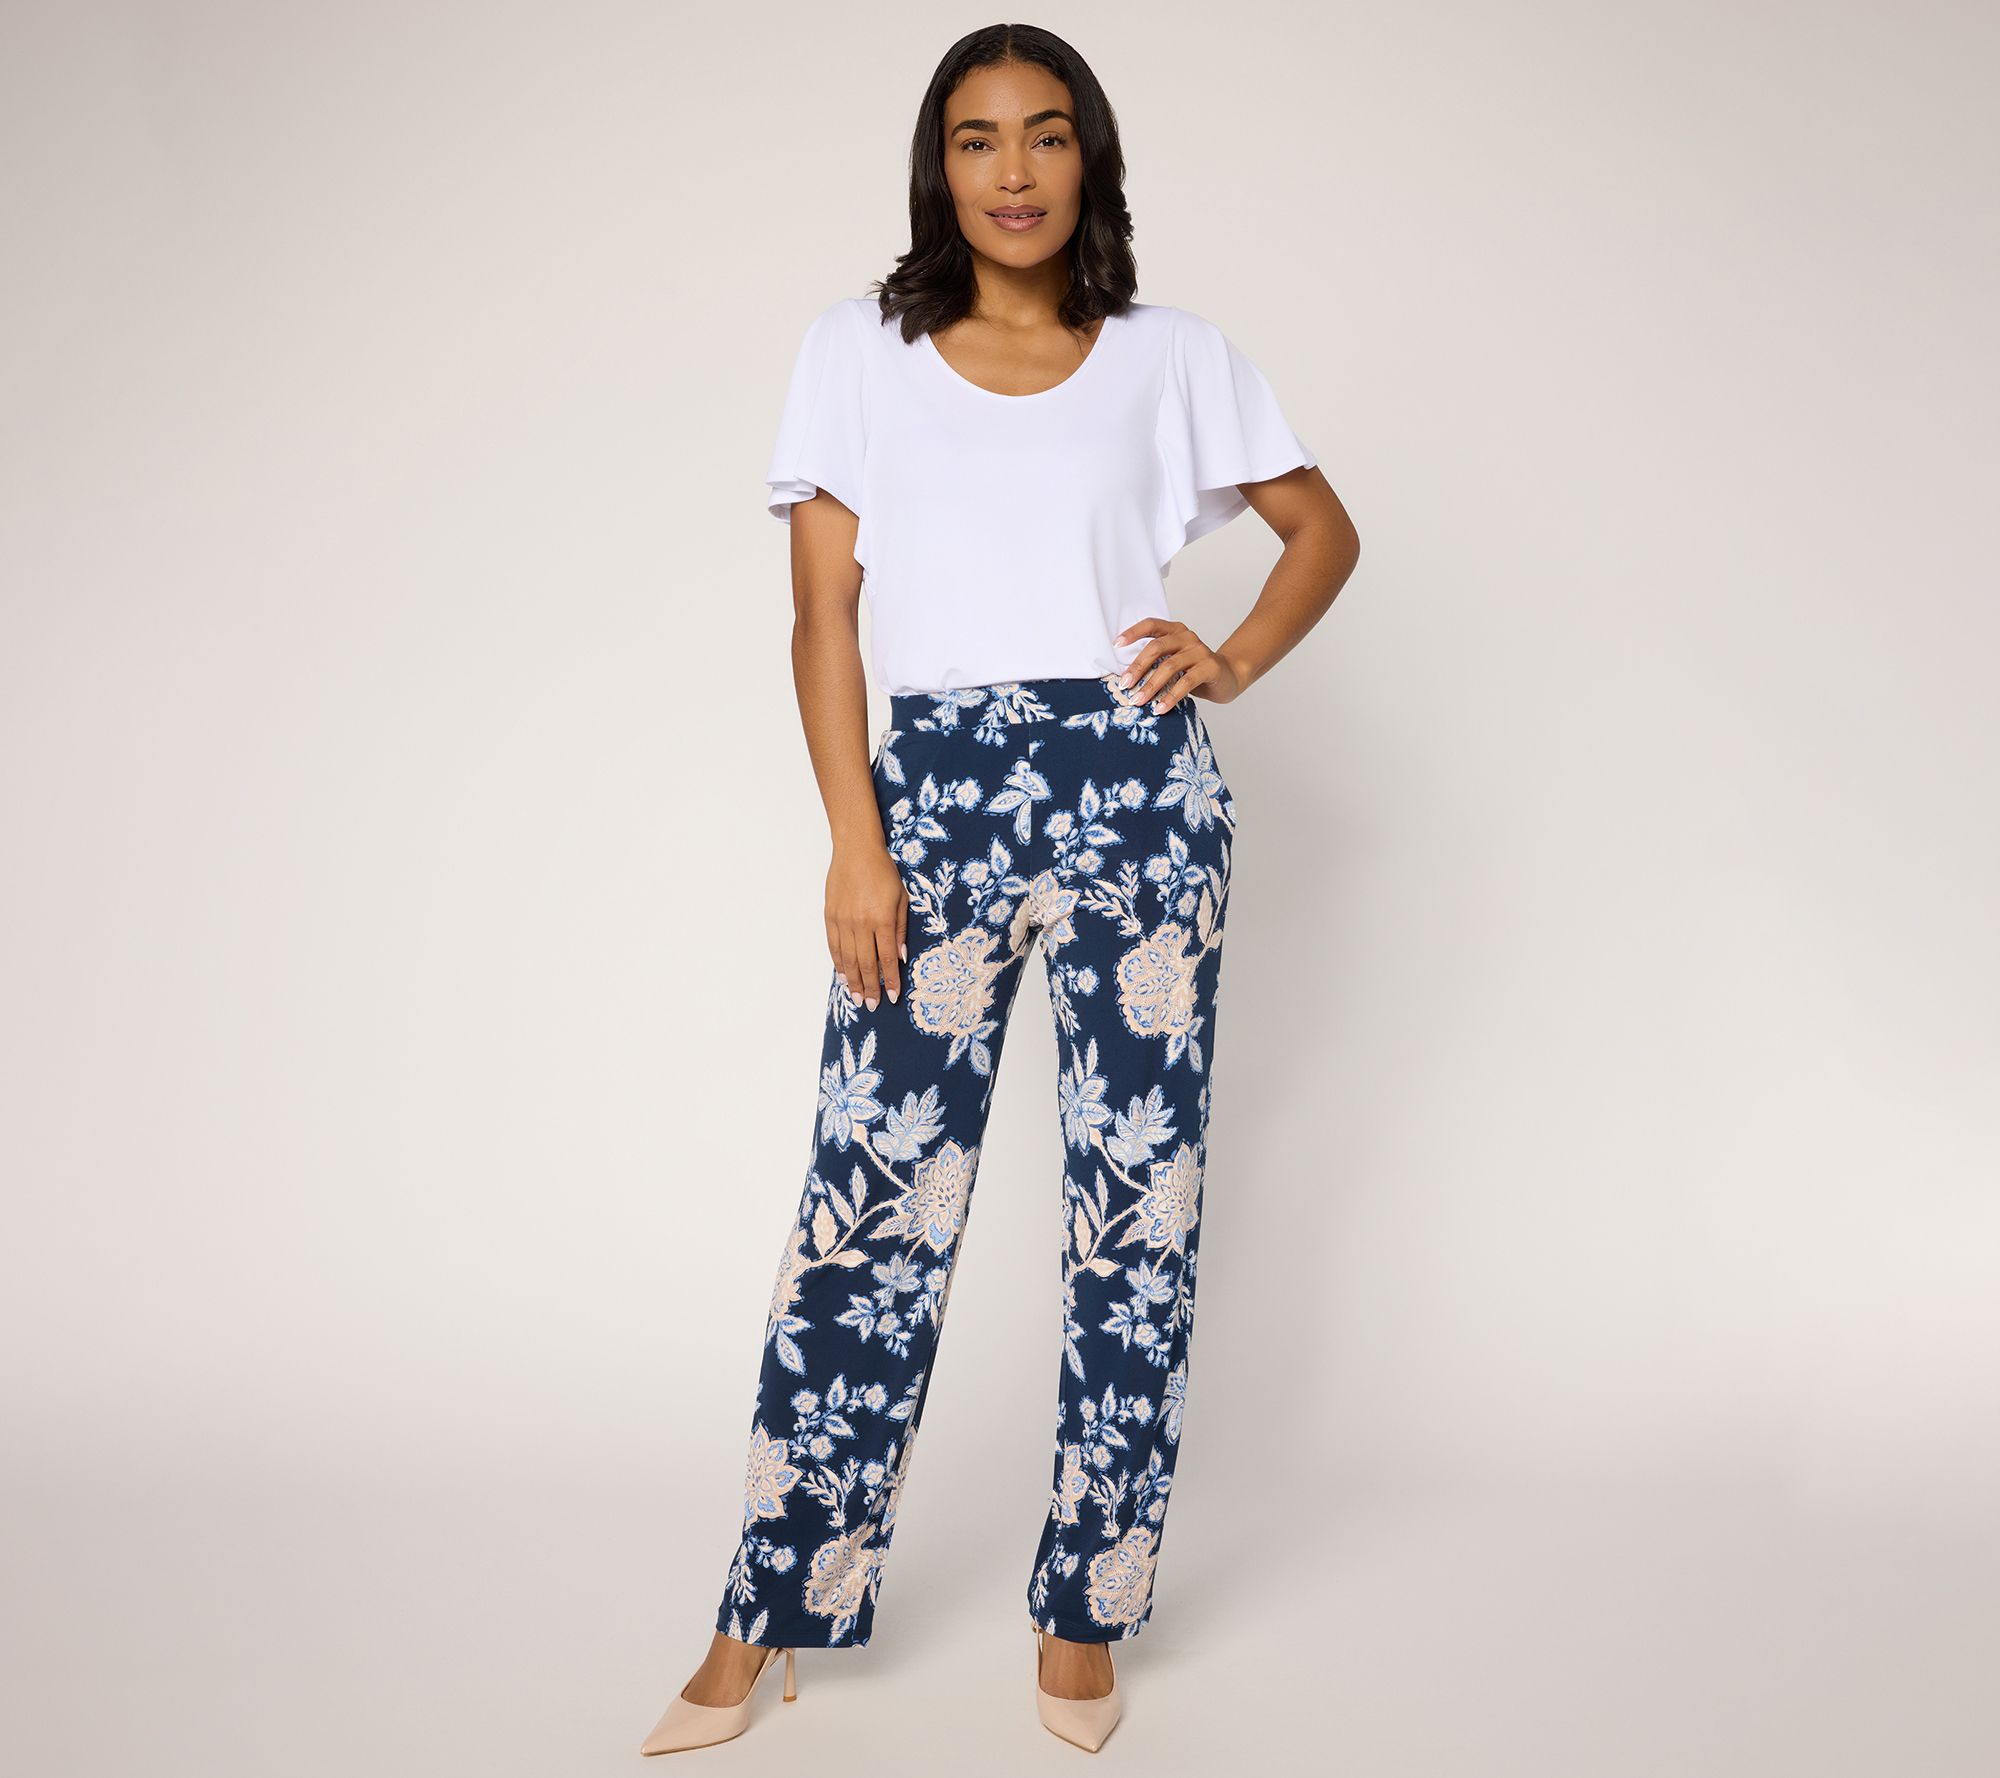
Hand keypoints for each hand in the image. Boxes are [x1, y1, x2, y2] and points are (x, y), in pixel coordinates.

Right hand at [826, 842, 906, 1009]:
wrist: (856, 850)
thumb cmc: (883, 872)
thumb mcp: (902, 899)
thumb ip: (901, 930)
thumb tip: (900, 958)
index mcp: (882, 919)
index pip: (887, 959)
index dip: (890, 980)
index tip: (892, 997)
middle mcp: (861, 923)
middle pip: (865, 964)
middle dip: (871, 987)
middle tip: (872, 1005)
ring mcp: (843, 921)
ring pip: (847, 959)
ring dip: (853, 981)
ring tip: (858, 998)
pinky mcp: (830, 916)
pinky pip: (834, 946)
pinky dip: (839, 964)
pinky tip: (843, 977)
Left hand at [1114, 619, 1247, 713]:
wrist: (1228, 676)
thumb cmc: (1195, 670)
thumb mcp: (1174, 662)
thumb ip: (1156, 663)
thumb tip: (1126, 679)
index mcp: (1175, 631)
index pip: (1151, 625)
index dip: (1133, 632)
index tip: (1116, 645)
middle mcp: (1187, 637)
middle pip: (1157, 647)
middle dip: (1138, 667)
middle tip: (1125, 685)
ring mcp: (1199, 651)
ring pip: (1170, 666)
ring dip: (1151, 685)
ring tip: (1139, 701)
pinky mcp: (1209, 667)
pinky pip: (1186, 682)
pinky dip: (1171, 697)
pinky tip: (1160, 708)